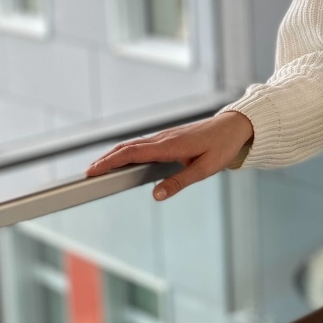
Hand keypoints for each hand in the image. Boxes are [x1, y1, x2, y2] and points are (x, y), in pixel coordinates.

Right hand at [85, 111, 254, 200]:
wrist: (235, 126)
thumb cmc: (222, 147)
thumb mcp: (205, 169)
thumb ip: (180, 182)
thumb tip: (156, 195)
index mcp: (169, 146)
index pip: (132, 153)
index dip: (110, 162)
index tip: (92, 171)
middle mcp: (163, 138)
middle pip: (127, 147)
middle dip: (106, 159)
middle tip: (88, 173)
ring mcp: (165, 136)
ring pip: (133, 144)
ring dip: (115, 154)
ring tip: (100, 167)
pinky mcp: (169, 137)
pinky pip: (143, 143)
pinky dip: (127, 151)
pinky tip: (124, 159)